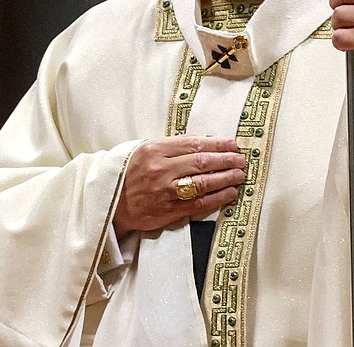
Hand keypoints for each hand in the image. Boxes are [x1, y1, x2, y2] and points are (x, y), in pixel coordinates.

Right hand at [113, 135, 245, 236]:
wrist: (112, 204)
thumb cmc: (130, 173)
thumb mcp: (145, 151)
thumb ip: (172, 146)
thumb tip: (204, 142)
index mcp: (154, 150)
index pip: (193, 144)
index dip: (216, 143)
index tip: (232, 143)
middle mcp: (161, 170)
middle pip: (201, 162)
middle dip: (226, 160)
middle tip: (241, 159)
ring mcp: (165, 192)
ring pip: (203, 183)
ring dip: (226, 179)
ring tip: (240, 175)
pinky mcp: (168, 211)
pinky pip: (199, 204)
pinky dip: (217, 198)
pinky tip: (230, 192)